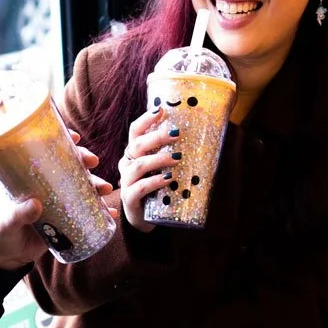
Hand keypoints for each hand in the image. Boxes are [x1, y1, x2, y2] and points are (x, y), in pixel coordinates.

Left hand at [0, 131, 115, 269]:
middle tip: (93, 162)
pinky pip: (88, 213)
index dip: (61, 142)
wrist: (7, 259)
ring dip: (96, 184)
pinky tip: (111, 213)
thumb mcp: (7, 224)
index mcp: (31, 181)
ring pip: (82, 188)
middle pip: (70, 167)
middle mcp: (48, 188)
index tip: (74, 137)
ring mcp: (59, 204)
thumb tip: (36, 204)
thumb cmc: (2, 235)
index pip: (47, 154)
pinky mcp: (67, 222)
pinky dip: (101, 212)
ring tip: (105, 189)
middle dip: (84, 161)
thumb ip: (18, 215)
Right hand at [116, 106, 175, 231]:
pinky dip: (155, 181)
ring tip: (177, 158)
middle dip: (157, 137)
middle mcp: (127, 164)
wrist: (145, 218)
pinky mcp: (129, 199)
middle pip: (137, 145)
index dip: (145, 119)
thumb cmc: (157, 188)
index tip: (161, 110)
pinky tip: (168, 179)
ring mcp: (126, 182)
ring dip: (159, 159)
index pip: (135, 131)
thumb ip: (172, 152)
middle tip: (177, 134)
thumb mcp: (163, 167)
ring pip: (139, 165)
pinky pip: (139, 187)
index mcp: (134, 153)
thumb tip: (201, 135)